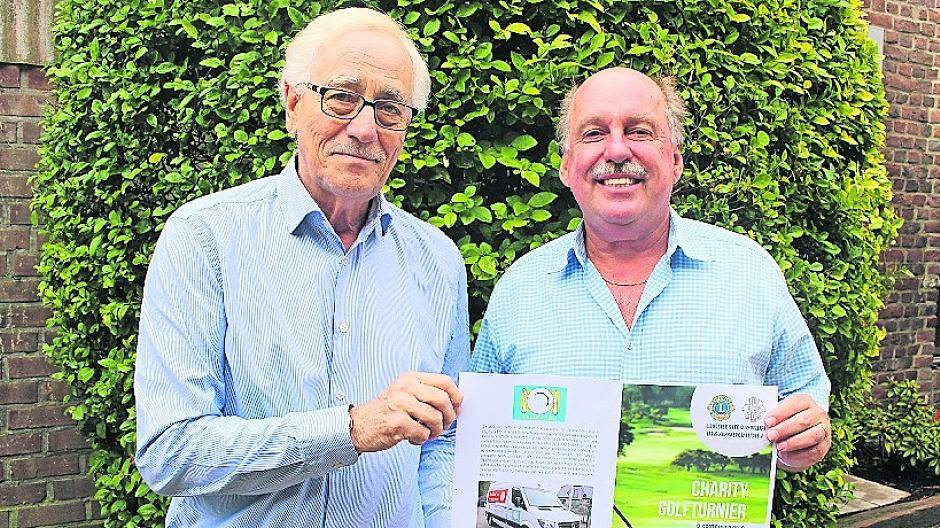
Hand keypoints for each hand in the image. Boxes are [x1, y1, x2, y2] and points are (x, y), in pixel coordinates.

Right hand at [348, 372, 462, 452]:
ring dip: (436, 431)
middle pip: (442, 399)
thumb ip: (427, 394)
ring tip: (428, 434)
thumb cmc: (386, 411)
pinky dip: (422, 439)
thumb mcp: (404, 393)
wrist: (358, 425)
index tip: (457, 408)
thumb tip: (456, 404)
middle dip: (449, 417)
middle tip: (445, 426)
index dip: (456, 397)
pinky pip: (423, 433)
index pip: (445, 382)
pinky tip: (414, 439)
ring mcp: (400, 404)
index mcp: (410, 378)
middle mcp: (405, 388)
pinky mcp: (396, 422)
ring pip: (435, 418)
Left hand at [764, 393, 830, 471]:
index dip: (780, 413)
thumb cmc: (785, 422)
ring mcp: (824, 430)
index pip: (795, 403)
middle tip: (770, 435)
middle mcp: (818, 414)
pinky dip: (798, 455)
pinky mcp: (824, 446)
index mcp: (806, 401)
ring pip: (812, 436)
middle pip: (804, 420)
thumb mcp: (779, 416)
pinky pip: (814, 451)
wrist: (798, 436)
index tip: (766, 422)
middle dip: (785, 429)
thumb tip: (760, 423)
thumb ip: (772, 417)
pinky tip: (785, 455)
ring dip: (793, 442)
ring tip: (779, 447)